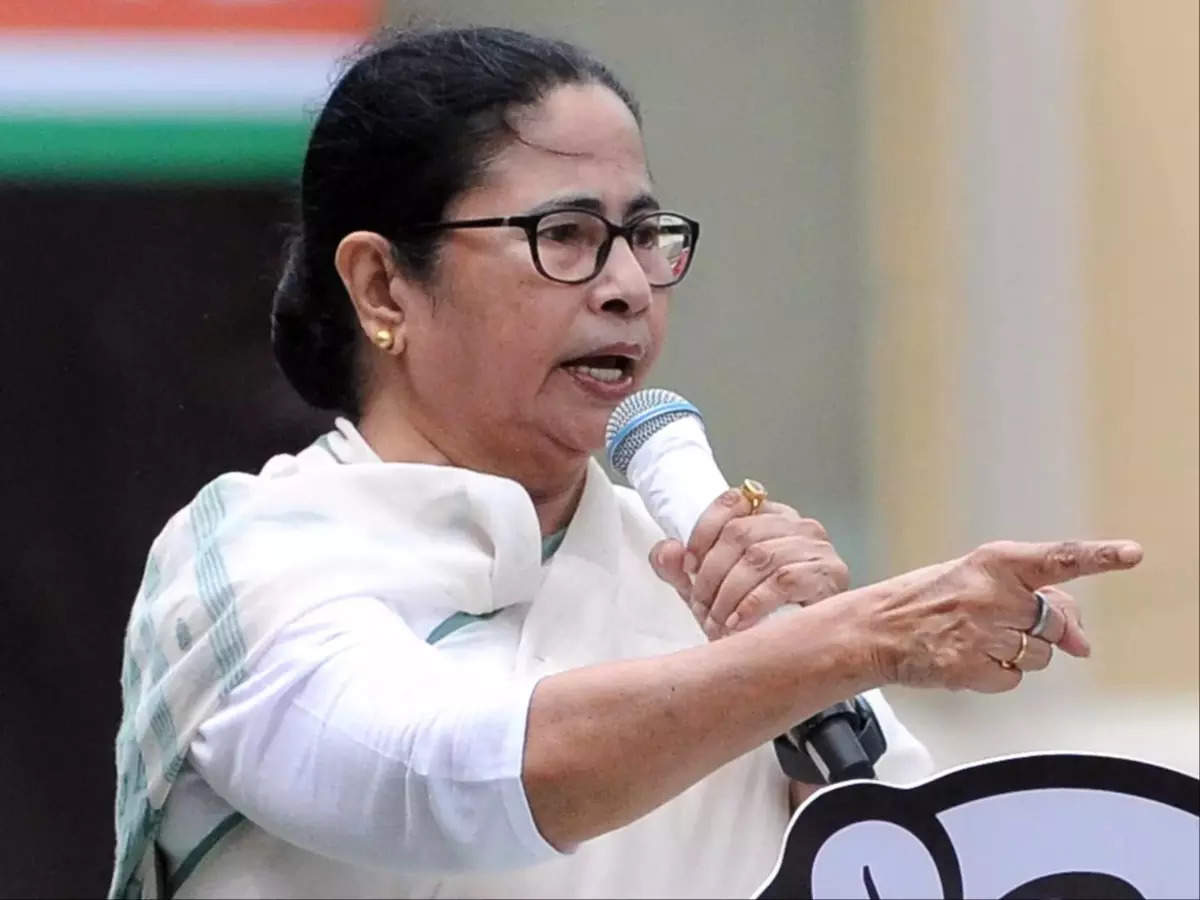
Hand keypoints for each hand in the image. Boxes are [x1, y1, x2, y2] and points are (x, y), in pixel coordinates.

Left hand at [648, 487, 849, 639]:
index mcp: (769, 515)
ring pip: (760, 557)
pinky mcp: (829, 575)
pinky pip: (784, 581)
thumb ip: (678, 567)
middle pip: (741, 533)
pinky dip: (754, 603)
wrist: (794, 652)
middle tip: (700, 604)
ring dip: (729, 593)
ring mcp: (817, 548)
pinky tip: (739, 622)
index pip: (732, 501)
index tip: (689, 565)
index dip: (703, 531)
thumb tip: (667, 550)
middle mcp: (797, 524)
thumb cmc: (750, 612)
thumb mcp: (706, 587)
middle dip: (712, 572)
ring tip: (718, 619)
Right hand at [863, 539, 1141, 692]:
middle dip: (1047, 630)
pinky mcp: (972, 667)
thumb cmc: (925, 601)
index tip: (1130, 554)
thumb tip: (1083, 643)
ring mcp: (982, 633)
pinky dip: (998, 674)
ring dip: (1019, 654)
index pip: (1057, 558)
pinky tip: (968, 658)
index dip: (1098, 556)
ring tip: (978, 640)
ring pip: (1040, 656)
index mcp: (993, 563)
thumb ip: (1031, 600)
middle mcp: (991, 594)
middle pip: (1055, 621)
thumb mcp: (976, 582)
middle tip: (1009, 625)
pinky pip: (1013, 679)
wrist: (874, 630)